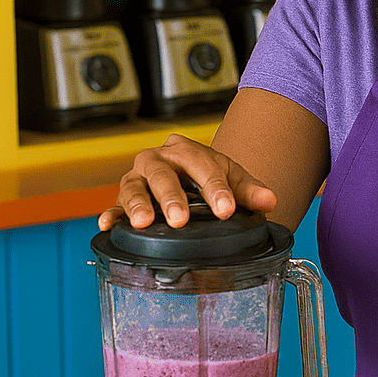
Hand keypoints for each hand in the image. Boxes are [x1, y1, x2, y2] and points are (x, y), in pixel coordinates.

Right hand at [97, 133, 276, 230]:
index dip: (215, 190)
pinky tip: (108, 225)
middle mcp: (158, 160)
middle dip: (171, 197)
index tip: (226, 210)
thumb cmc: (208, 174)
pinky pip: (113, 206)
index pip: (203, 168)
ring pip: (134, 187)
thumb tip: (269, 201)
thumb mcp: (231, 177)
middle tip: (180, 219)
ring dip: (138, 204)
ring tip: (145, 222)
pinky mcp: (124, 199)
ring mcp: (138, 179)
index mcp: (188, 151)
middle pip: (161, 174)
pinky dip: (111, 215)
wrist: (189, 173)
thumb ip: (250, 190)